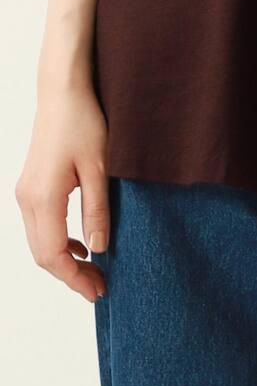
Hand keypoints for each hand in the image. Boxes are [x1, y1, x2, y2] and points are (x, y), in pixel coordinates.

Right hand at [16, 82, 108, 302]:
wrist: (63, 93)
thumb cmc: (83, 124)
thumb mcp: (100, 171)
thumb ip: (97, 212)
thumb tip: (98, 250)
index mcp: (43, 198)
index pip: (54, 254)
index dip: (75, 279)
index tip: (98, 292)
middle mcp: (27, 198)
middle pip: (42, 255)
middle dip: (70, 276)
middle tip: (101, 288)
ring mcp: (26, 193)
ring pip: (40, 244)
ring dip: (65, 263)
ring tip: (96, 272)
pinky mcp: (31, 188)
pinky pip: (41, 228)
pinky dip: (60, 245)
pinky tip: (83, 248)